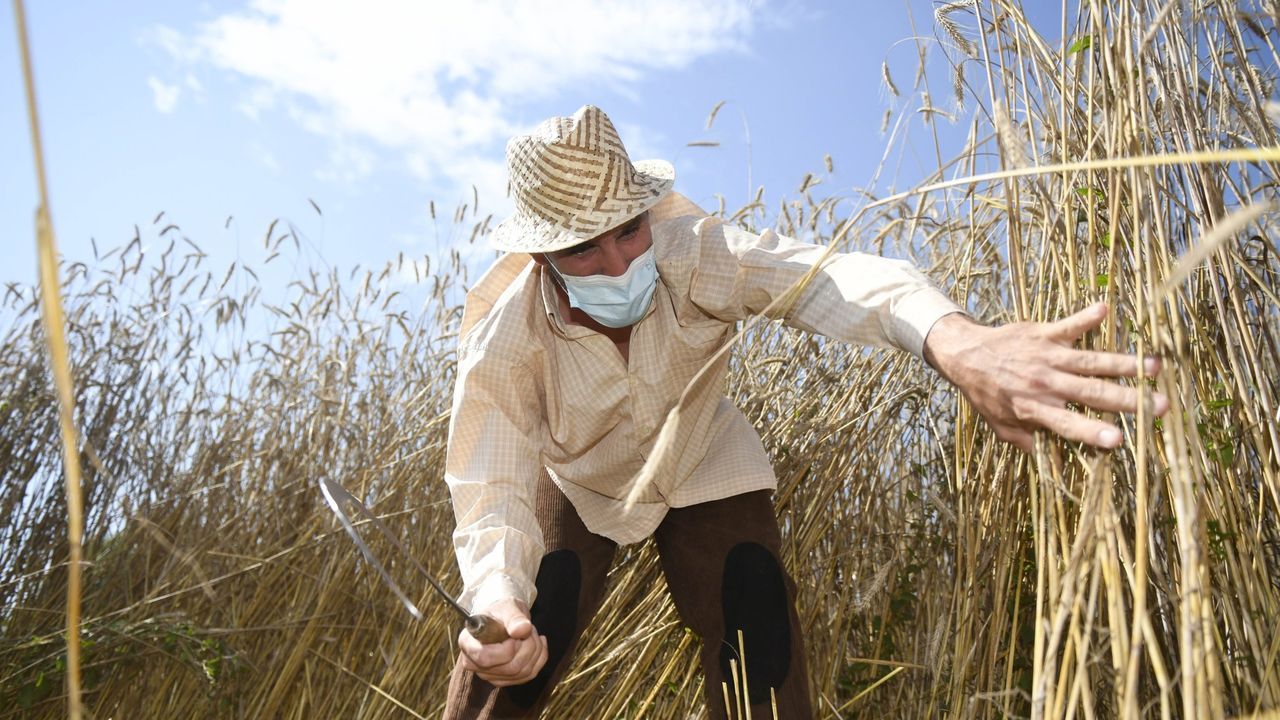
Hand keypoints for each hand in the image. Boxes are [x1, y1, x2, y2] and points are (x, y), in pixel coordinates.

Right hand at [457, 598, 547, 686]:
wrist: (503, 619)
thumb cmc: (501, 612)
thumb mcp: (507, 607)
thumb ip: (514, 617)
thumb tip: (523, 629)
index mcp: (467, 643)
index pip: (485, 658)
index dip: (506, 649)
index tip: (514, 634)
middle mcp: (473, 663)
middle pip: (510, 668)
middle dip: (528, 646)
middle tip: (528, 628)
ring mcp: (488, 675)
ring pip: (522, 672)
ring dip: (535, 650)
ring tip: (531, 633)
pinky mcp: (503, 680)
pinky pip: (529, 675)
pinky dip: (540, 657)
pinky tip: (538, 643)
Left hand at [923, 302, 1168, 451]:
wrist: (966, 356)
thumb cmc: (988, 395)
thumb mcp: (1002, 427)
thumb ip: (1030, 443)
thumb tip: (1058, 466)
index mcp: (1036, 410)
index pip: (1069, 425)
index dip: (1092, 433)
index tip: (1119, 440)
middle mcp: (1045, 384)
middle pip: (1091, 394)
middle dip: (1127, 400)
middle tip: (1161, 406)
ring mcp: (1046, 357)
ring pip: (1090, 362)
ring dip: (1123, 363)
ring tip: (1155, 366)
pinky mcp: (1044, 334)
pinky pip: (1067, 325)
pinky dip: (1084, 317)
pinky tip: (1104, 308)